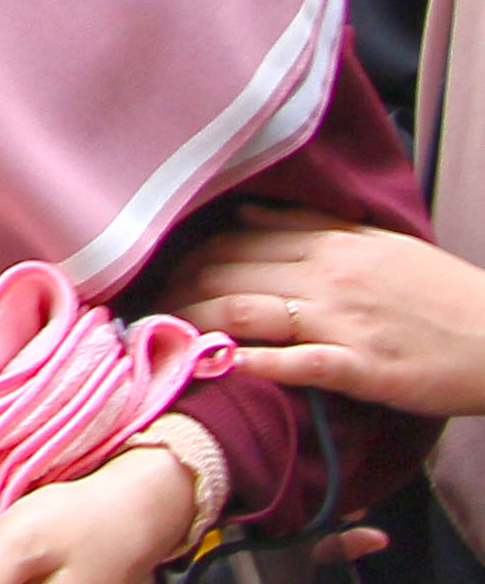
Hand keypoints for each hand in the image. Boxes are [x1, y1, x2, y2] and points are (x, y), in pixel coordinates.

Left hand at [174, 213, 484, 419]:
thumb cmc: (442, 293)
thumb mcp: (378, 243)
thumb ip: (310, 228)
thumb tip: (245, 216)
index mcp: (330, 243)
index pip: (232, 242)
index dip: (185, 259)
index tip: (157, 277)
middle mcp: (328, 275)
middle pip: (226, 275)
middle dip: (174, 293)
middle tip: (141, 314)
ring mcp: (344, 321)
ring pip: (245, 312)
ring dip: (192, 323)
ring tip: (156, 340)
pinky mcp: (363, 366)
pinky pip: (295, 363)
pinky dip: (250, 364)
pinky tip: (216, 368)